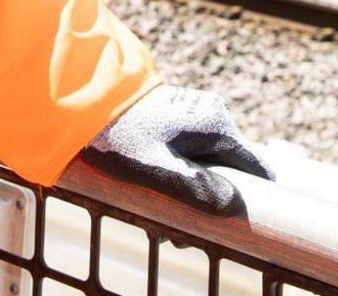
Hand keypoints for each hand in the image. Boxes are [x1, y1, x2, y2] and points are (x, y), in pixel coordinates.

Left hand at [76, 85, 271, 213]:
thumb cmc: (117, 136)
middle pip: (230, 174)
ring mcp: (194, 119)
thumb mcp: (154, 167)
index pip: (258, 169)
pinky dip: (178, 183)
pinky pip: (189, 161)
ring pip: (208, 171)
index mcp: (216, 124)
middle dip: (210, 207)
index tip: (226, 227)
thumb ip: (194, 187)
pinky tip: (151, 202)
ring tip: (156, 224)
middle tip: (175, 235)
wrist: (79, 102)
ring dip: (190, 199)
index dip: (250, 202)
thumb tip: (234, 206)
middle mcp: (212, 118)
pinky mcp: (176, 124)